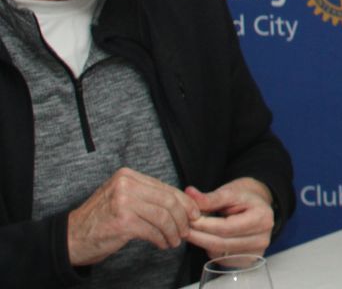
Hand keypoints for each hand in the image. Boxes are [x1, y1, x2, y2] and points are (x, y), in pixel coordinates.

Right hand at [66, 168, 197, 265]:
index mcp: (128, 176)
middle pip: (168, 200)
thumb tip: (181, 203)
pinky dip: (162, 238)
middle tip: (187, 230)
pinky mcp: (122, 222)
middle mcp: (126, 185)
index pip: (165, 187)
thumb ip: (146, 196)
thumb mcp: (122, 199)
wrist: (69, 239)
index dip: (184, 202)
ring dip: (174, 230)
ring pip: (164, 216)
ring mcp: (123, 202)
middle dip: (183, 217)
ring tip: (174, 240)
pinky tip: (163, 244)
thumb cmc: (98, 221)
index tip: (193, 213)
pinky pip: (153, 230)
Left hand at [184, 178, 274, 257]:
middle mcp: (262, 238)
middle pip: (221, 243)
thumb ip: (210, 198)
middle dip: (198, 236)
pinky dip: (210, 249)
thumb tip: (189, 193)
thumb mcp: (230, 192)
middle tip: (183, 228)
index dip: (204, 225)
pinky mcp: (247, 261)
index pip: (226, 227)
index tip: (188, 219)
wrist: (257, 207)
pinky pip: (221, 258)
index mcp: (262, 218)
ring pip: (219, 252)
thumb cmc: (244, 198)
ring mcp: (256, 252)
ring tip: (193, 231)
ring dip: (202, 243)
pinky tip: (206, 238)